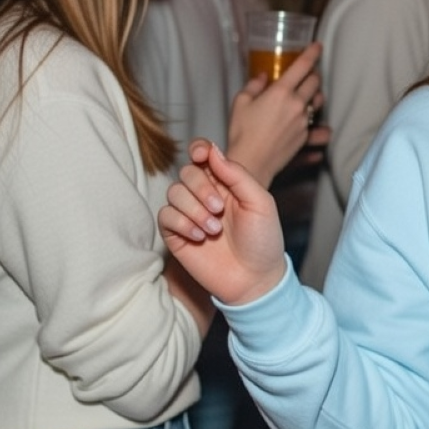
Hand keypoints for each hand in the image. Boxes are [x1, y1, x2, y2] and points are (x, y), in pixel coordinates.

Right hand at [160, 139, 287, 305]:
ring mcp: (190, 214)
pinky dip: (182, 223)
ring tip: (214, 230)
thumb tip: (212, 150)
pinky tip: (200, 237)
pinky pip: (166, 216)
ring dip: (193, 209)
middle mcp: (205, 195)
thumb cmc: (263, 241)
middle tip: (219, 209)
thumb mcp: (260, 203)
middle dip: (200, 187)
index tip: (201, 156)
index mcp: (227, 183)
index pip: (204, 156)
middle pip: (187, 172)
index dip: (199, 150)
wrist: (255, 279)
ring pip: (174, 193)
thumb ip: (237, 175)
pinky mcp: (176, 234)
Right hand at [228, 42, 329, 186]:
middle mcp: (297, 105)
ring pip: (318, 102)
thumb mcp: (241, 102)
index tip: (317, 46)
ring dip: (316, 94)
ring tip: (309, 94)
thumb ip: (254, 85)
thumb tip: (263, 76)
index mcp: (281, 92)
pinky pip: (316, 124)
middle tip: (308, 72)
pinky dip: (314, 119)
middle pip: (315, 83)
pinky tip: (311, 121)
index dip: (312, 53)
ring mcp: (304, 122)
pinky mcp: (305, 137)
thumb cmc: (241, 131)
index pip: (302, 66)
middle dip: (313, 74)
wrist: (251, 162)